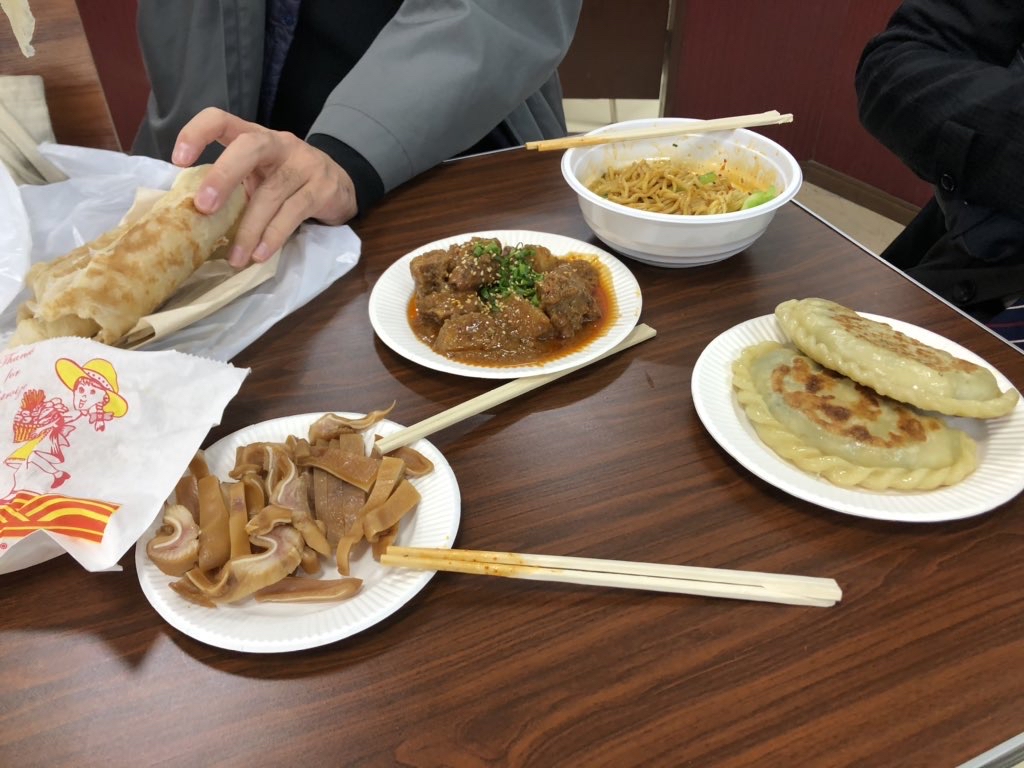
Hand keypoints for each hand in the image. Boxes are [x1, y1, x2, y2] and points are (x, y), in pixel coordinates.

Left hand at [171, 108, 358, 267]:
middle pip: (249, 147)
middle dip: (223, 176)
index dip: (197, 133)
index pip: (221, 119)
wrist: (342, 185)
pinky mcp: (323, 188)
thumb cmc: (288, 182)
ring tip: (236, 257)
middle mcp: (280, 144)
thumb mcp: (260, 174)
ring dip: (249, 228)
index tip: (178, 161)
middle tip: (204, 207)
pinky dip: (274, 236)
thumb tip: (192, 218)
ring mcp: (305, 164)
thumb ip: (234, 185)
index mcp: (255, 136)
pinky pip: (293, 213)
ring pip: (271, 192)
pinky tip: (261, 254)